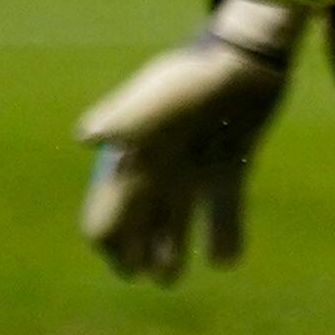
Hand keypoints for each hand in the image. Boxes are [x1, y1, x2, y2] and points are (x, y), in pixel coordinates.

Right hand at [75, 0, 301, 283]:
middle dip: (136, 252)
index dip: (107, 241)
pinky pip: (224, 206)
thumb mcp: (159, 96)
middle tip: (147, 277)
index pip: (105, 209)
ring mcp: (196, 166)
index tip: (122, 267)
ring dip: (171, 249)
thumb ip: (126, 116)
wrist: (247, 57)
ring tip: (172, 278)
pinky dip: (223, 233)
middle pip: (137, 221)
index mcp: (132, 158)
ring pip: (176, 219)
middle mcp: (159, 166)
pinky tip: (225, 259)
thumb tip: (86, 137)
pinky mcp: (233, 164)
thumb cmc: (198, 75)